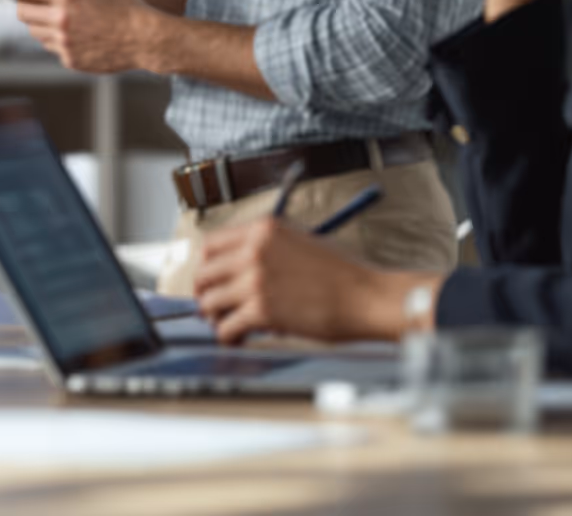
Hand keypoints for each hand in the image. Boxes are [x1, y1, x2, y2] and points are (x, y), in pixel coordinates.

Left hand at [0, 0, 153, 72]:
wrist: (146, 38)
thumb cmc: (126, 3)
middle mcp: (61, 20)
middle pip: (23, 13)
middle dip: (21, 4)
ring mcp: (64, 43)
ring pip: (35, 32)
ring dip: (39, 22)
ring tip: (57, 15)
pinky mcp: (70, 60)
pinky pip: (51, 47)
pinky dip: (55, 38)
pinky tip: (73, 32)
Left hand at [192, 217, 417, 345]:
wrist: (366, 297)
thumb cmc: (342, 276)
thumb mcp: (299, 243)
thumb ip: (265, 251)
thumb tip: (237, 269)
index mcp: (262, 230)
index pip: (212, 244)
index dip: (206, 266)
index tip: (209, 280)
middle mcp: (253, 250)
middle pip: (204, 272)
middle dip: (204, 293)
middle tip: (211, 307)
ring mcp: (255, 280)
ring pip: (210, 301)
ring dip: (214, 317)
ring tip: (226, 326)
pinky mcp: (262, 310)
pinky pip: (227, 326)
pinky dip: (227, 336)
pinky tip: (237, 340)